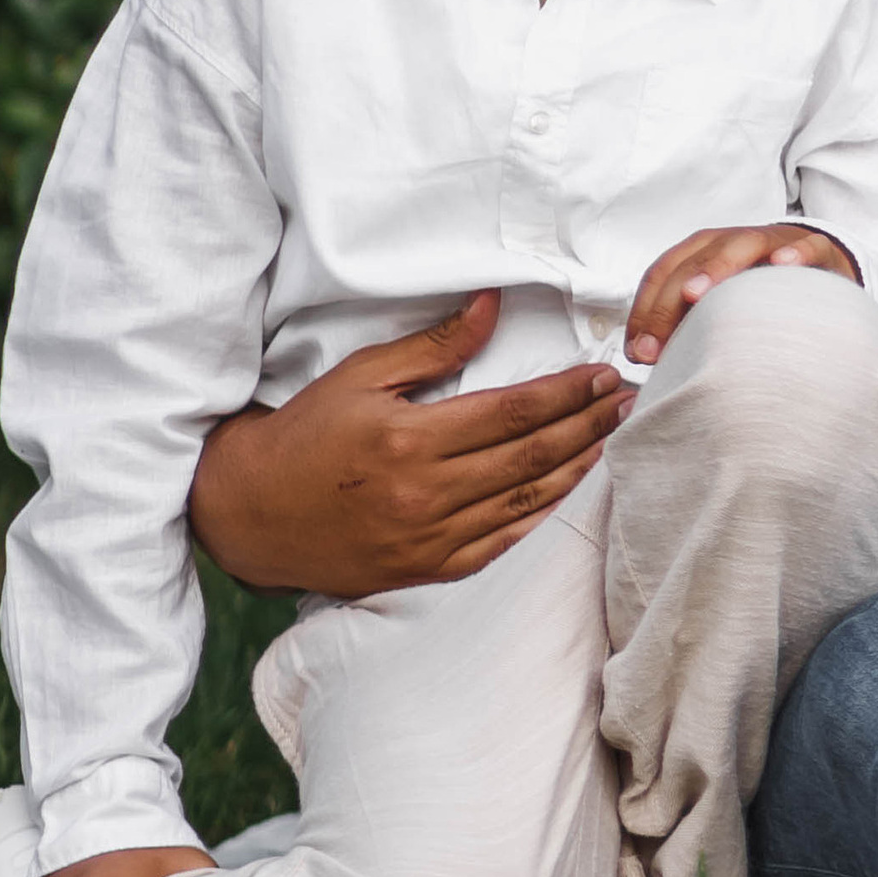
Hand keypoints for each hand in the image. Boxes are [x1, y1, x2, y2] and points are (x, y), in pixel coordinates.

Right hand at [190, 291, 628, 596]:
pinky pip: (499, 544)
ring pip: (524, 501)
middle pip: (531, 455)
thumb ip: (433, 345)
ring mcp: (427, 539)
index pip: (514, 412)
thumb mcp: (361, 376)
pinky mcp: (424, 570)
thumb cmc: (306, 434)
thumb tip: (490, 306)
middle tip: (625, 401)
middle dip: (587, 424)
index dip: (567, 393)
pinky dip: (539, 515)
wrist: (252, 515)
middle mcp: (424, 494)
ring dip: (576, 467)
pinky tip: (565, 489)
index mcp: (410, 440)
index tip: (602, 374)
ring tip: (612, 438)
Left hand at [626, 223, 861, 363]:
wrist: (820, 269)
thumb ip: (684, 325)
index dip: (645, 312)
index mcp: (703, 252)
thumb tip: (644, 357)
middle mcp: (732, 241)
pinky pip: (806, 246)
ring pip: (741, 245)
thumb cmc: (759, 293)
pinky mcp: (814, 248)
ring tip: (695, 294)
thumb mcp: (719, 304)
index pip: (662, 273)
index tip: (638, 354)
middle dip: (667, 302)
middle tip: (654, 345)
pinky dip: (794, 252)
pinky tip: (783, 265)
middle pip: (692, 261)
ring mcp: (773, 242)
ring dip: (716, 267)